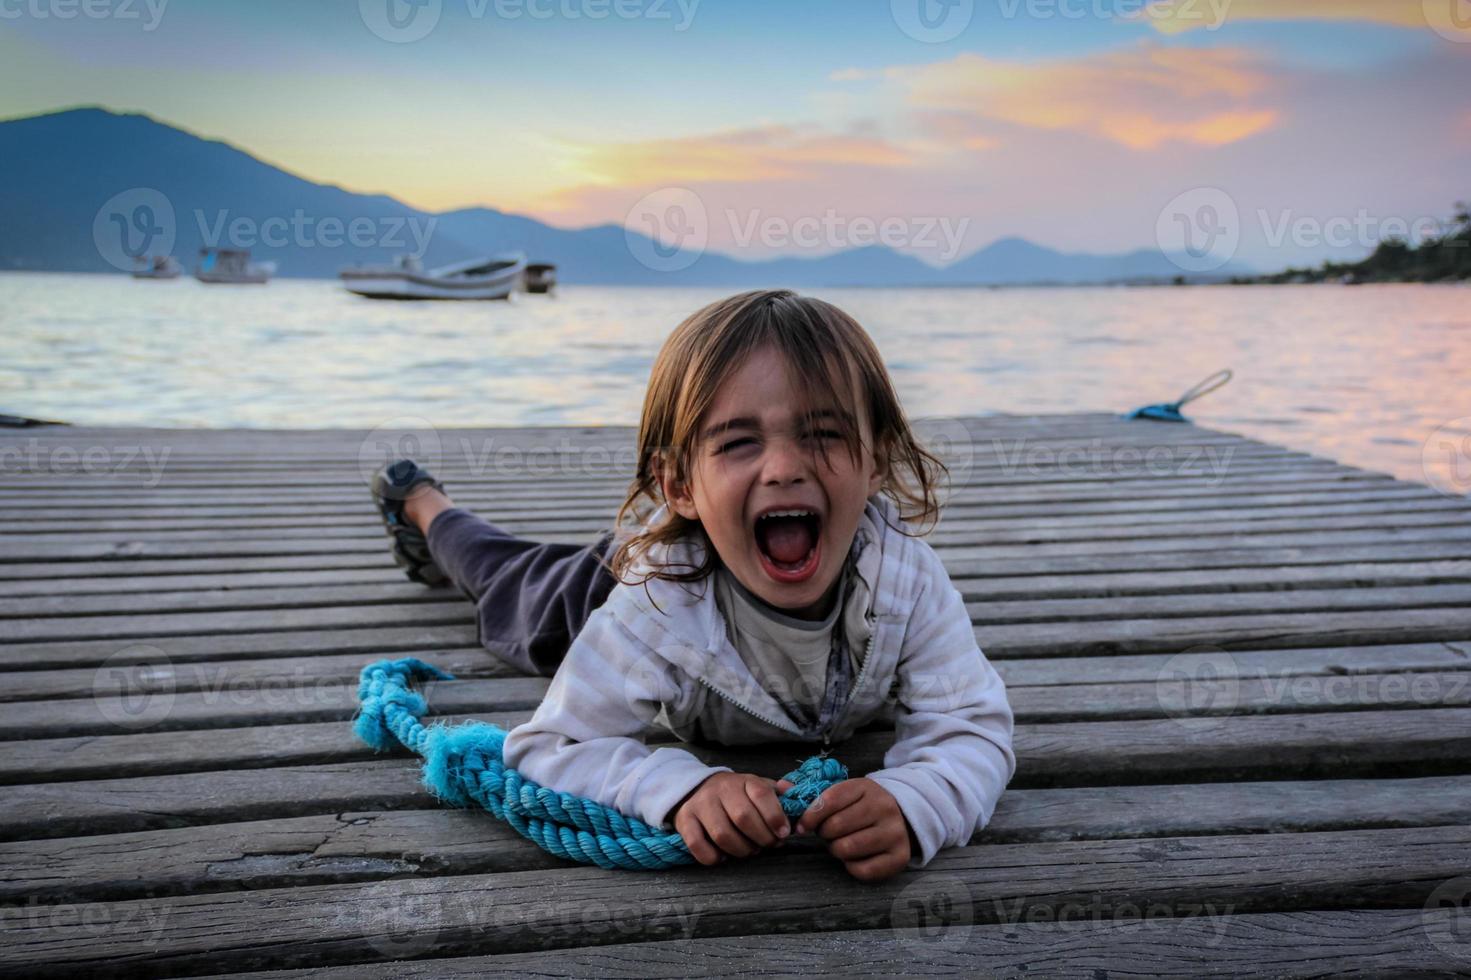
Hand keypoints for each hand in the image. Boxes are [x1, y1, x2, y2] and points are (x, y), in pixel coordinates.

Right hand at [670, 771, 790, 865]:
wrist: (695, 788)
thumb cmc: (734, 794)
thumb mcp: (756, 787)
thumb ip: (777, 793)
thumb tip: (795, 794)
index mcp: (743, 780)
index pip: (761, 794)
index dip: (775, 816)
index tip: (784, 833)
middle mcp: (720, 790)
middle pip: (743, 817)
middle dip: (762, 838)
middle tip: (769, 844)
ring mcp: (700, 805)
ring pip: (723, 835)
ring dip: (741, 850)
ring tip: (749, 850)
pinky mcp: (685, 821)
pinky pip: (698, 845)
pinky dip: (714, 857)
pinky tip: (724, 855)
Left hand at [791, 776, 911, 881]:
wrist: (902, 816)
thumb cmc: (861, 806)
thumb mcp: (843, 792)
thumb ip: (811, 792)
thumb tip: (780, 788)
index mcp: (866, 788)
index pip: (830, 799)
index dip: (810, 815)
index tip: (802, 826)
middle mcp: (883, 807)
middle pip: (836, 826)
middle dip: (824, 833)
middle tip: (828, 834)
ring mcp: (894, 832)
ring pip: (848, 848)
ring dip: (836, 849)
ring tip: (840, 843)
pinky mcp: (899, 857)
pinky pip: (863, 869)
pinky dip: (851, 866)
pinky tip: (854, 857)